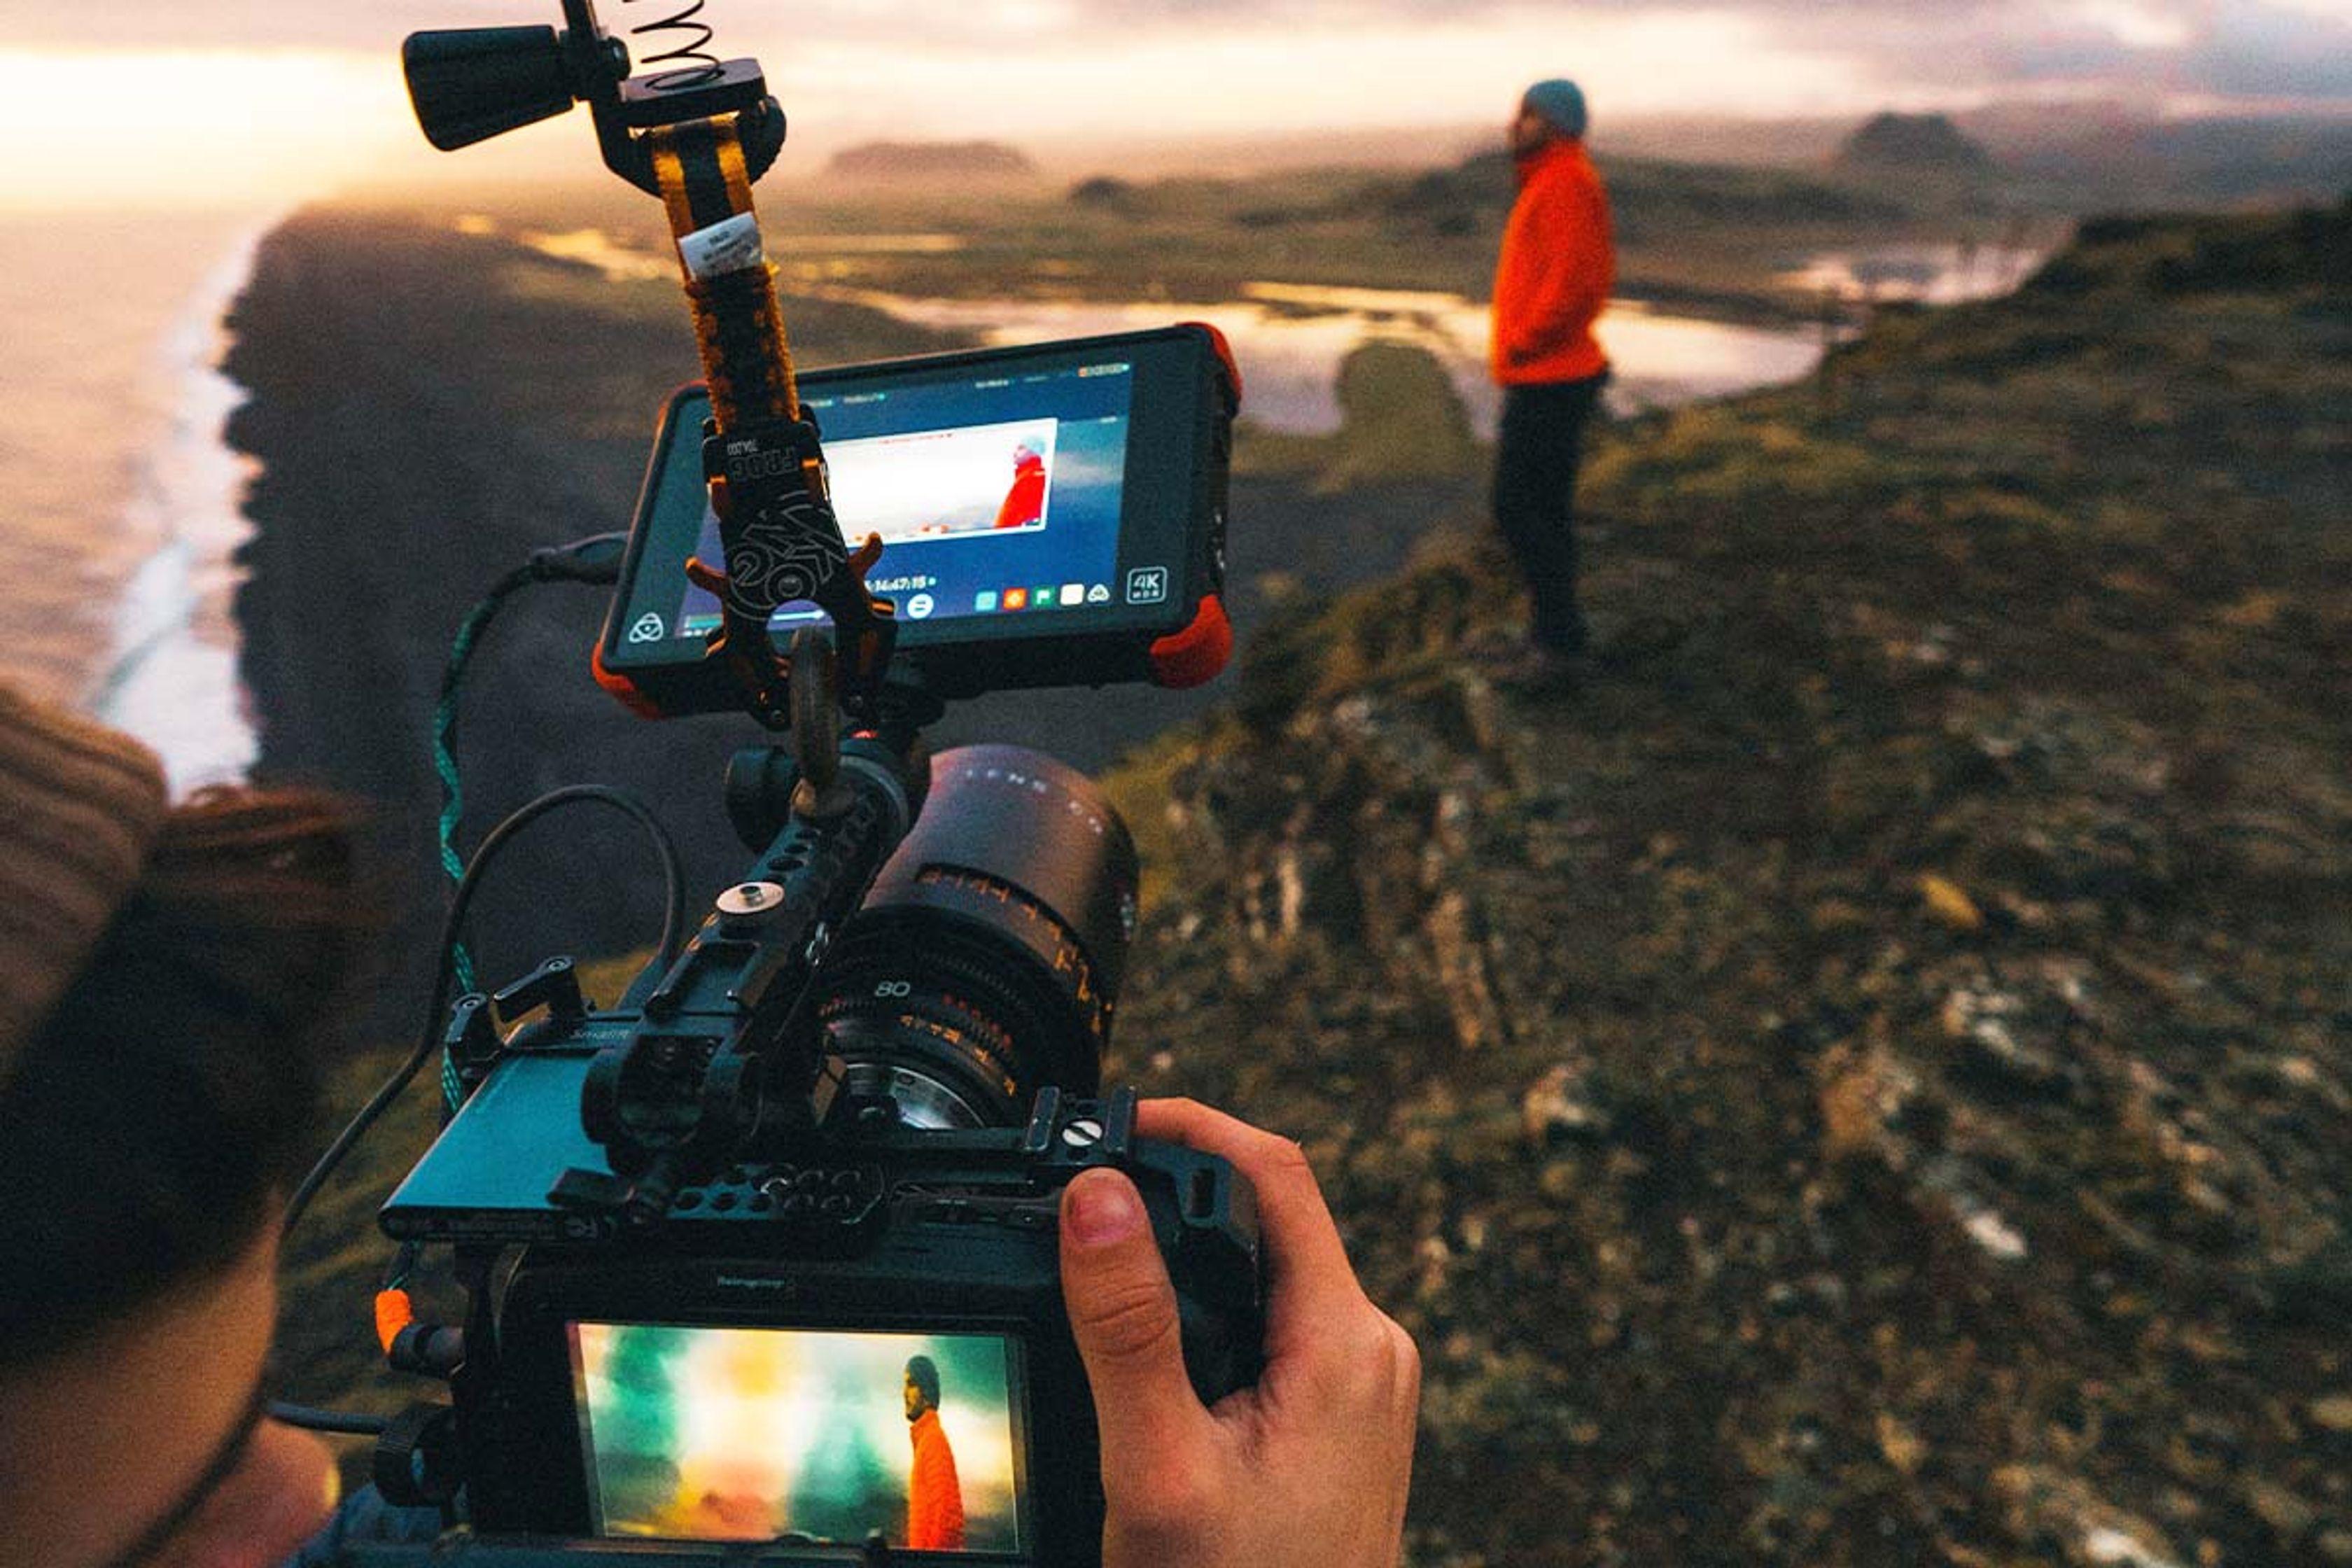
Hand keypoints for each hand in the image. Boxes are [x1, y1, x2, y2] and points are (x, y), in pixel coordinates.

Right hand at [1058, 1098, 1419, 1567]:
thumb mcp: (1160, 1467)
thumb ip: (1127, 1328)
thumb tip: (1096, 1195)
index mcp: (1348, 1341)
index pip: (1274, 1174)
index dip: (1190, 1126)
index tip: (1110, 1118)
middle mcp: (1370, 1351)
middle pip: (1269, 1220)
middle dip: (1175, 1194)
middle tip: (1080, 1191)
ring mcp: (1360, 1390)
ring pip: (1265, 1278)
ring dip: (1186, 1259)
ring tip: (1096, 1261)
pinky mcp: (1338, 1424)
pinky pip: (1270, 1332)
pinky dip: (1205, 1316)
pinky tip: (1145, 1349)